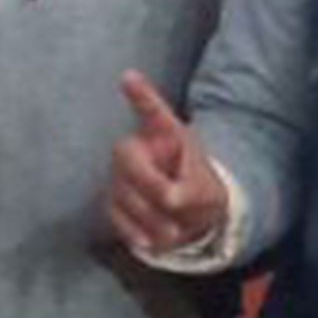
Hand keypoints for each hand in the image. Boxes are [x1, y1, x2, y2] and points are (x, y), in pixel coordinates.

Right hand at [100, 69, 233, 257]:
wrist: (189, 219)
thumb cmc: (199, 193)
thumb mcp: (206, 191)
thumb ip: (191, 192)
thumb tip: (168, 199)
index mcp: (165, 135)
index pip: (152, 111)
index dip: (141, 94)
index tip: (128, 76)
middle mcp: (137, 148)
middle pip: (126, 156)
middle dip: (148, 183)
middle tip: (173, 203)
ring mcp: (120, 174)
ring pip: (121, 191)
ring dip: (149, 216)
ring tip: (174, 230)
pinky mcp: (111, 200)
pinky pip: (114, 215)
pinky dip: (134, 231)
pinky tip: (150, 240)